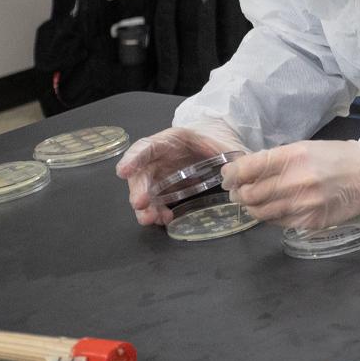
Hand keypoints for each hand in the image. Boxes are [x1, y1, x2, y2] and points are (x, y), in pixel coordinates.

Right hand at [117, 126, 245, 226]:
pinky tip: (163, 219)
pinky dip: (157, 211)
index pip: (148, 147)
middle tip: (140, 204)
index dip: (134, 158)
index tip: (123, 171)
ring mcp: (159, 174)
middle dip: (139, 189)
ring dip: (146, 206)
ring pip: (145, 190)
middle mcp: (159, 157)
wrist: (217, 147)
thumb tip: (236, 172)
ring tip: (151, 219)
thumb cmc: (218, 142)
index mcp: (171, 140)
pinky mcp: (164, 189)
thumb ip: (233, 155)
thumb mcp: (227, 145)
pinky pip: (155, 201)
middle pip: (142, 173)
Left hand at [219, 140, 359, 229]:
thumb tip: (243, 172)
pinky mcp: (310, 221)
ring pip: (259, 212)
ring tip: (254, 202)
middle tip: (239, 192)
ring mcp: (303, 204)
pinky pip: (277, 222)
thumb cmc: (335, 158)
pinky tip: (276, 208)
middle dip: (238, 193)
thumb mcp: (303, 148)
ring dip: (251, 207)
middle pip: (249, 194)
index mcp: (292, 157)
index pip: (246, 169)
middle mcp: (296, 181)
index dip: (231, 174)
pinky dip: (270, 216)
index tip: (228, 177)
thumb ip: (273, 160)